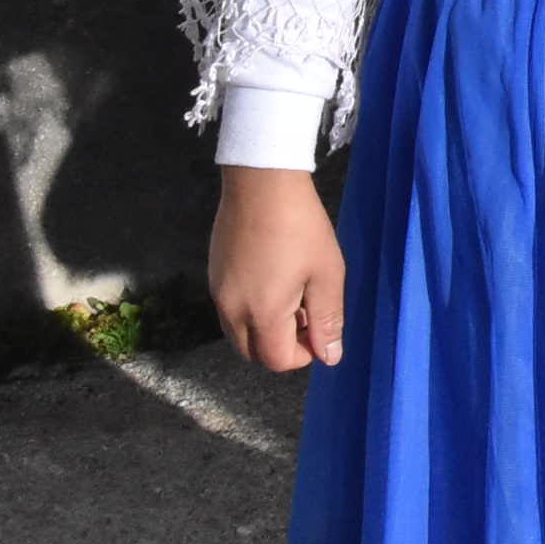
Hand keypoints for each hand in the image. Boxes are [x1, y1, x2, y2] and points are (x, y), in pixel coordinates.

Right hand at [209, 166, 346, 372]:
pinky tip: (273, 280)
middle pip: (253, 353)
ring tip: (292, 296)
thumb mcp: (326, 273)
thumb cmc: (301, 227)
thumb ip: (328, 319)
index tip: (320, 330)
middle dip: (281, 347)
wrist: (261, 183)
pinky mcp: (214, 275)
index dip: (304, 355)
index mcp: (262, 314)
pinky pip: (230, 310)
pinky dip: (250, 311)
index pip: (278, 360)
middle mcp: (232, 310)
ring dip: (264, 330)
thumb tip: (330, 356)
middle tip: (307, 316)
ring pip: (238, 334)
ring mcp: (218, 293)